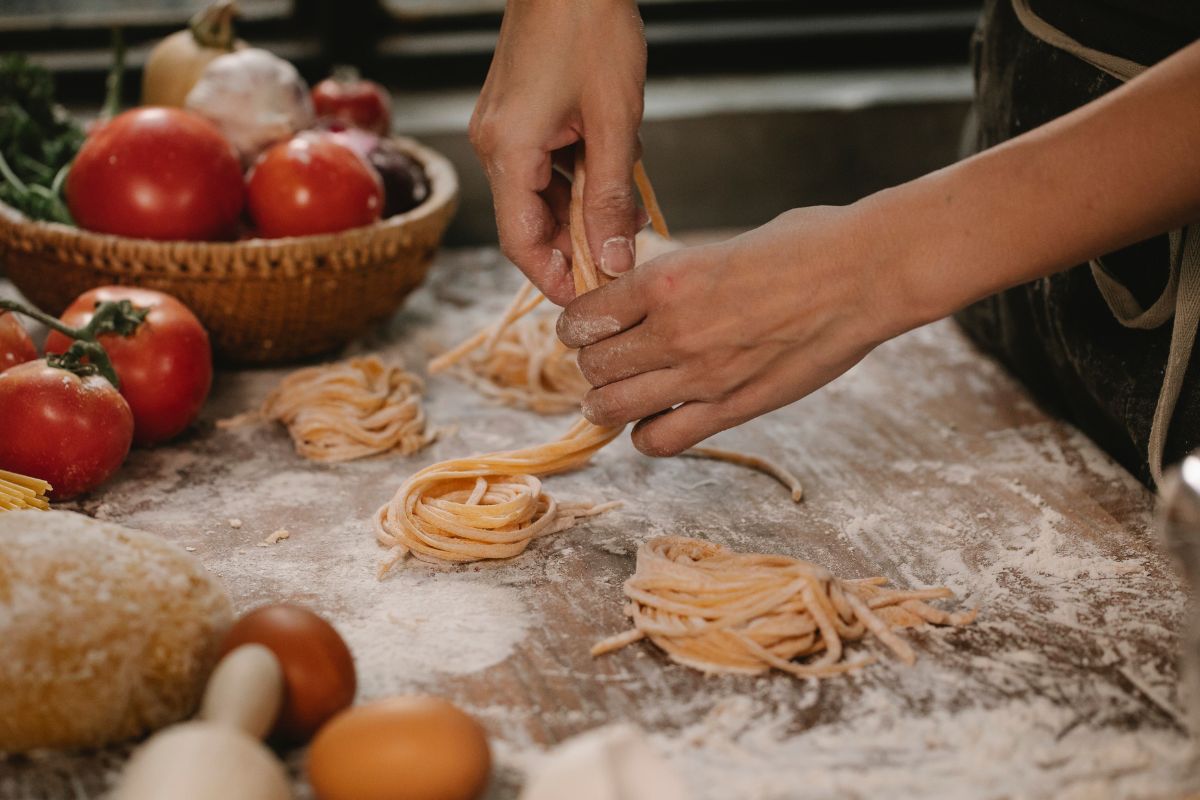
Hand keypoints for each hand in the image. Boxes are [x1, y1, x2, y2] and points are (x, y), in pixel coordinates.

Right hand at [469, 0, 646, 304]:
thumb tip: (613, 259)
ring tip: (626, 219)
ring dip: (581, 213)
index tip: (588, 300)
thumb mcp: (615, 123)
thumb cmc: (592, 30)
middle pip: (529, 222)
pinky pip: (544, 167)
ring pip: (540, 195)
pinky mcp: (517, 114)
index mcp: (508, 150)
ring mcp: (503, 128)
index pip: (521, 241)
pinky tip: (612, 180)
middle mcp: (494, 144)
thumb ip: (611, 197)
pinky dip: (576, 182)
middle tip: (621, 261)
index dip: (554, 277)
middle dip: (575, 246)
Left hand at [557, 205, 918, 455]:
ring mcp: (702, 375)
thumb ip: (675, 279)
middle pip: (593, 365)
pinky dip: (646, 435)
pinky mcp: (733, 408)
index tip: (585, 328)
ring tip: (615, 396)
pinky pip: (661, 440)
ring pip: (613, 407)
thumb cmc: (803, 246)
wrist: (866, 273)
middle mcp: (673, 330)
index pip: (583, 316)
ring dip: (607, 403)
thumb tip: (644, 298)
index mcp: (665, 279)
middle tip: (604, 361)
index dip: (576, 325)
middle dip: (591, 363)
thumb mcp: (719, 247)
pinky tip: (657, 419)